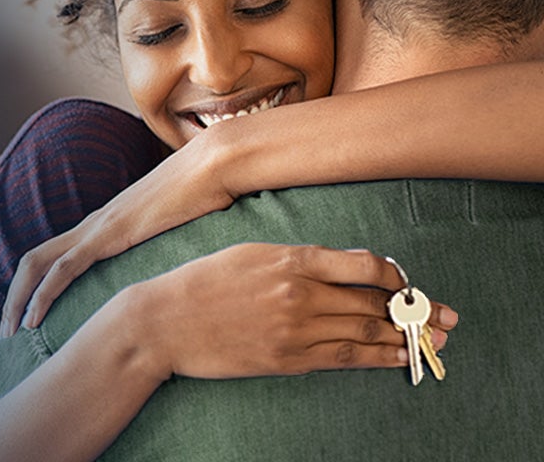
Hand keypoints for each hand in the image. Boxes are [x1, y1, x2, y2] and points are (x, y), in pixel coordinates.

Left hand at [0, 134, 238, 337]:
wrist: (215, 165)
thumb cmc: (205, 195)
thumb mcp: (179, 231)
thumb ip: (166, 249)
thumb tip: (178, 274)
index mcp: (104, 225)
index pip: (53, 257)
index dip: (33, 287)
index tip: (26, 320)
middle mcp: (92, 225)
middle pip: (33, 260)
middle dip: (12, 298)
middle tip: (5, 334)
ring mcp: (98, 227)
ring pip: (38, 264)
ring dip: (17, 300)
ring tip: (8, 334)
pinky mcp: (110, 233)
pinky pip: (64, 267)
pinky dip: (43, 293)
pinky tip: (33, 319)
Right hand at [130, 243, 457, 379]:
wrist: (164, 320)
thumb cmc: (203, 281)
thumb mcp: (250, 253)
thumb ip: (298, 258)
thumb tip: (343, 266)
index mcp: (291, 259)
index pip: (364, 265)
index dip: (396, 275)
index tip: (406, 282)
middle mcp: (300, 292)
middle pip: (374, 302)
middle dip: (416, 310)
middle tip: (446, 317)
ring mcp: (294, 329)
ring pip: (366, 331)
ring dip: (406, 336)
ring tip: (435, 339)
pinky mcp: (286, 359)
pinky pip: (343, 358)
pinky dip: (377, 358)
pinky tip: (399, 357)